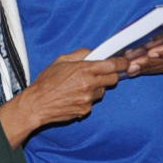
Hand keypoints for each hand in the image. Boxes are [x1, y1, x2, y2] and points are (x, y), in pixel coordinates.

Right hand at [0, 49, 126, 145]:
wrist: (37, 104)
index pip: (112, 65)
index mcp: (84, 69)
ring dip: (96, 88)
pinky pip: (93, 102)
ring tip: (79, 87)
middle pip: (113, 79)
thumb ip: (80, 54)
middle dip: (109, 75)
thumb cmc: (46, 82)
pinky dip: (87, 99)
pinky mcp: (85, 110)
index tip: (125, 62)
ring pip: (102, 91)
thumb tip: (93, 52)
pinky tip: (74, 97)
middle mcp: (89, 84)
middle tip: (99, 74)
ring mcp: (88, 99)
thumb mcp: (60, 61)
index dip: (121, 63)